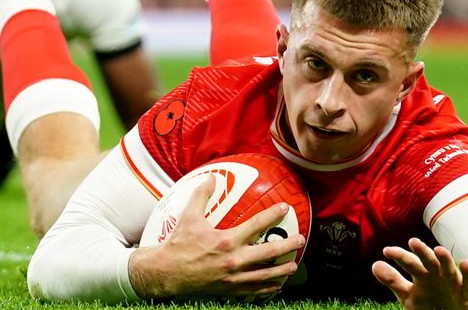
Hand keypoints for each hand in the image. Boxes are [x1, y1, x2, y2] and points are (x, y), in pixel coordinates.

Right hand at [129, 175, 305, 299]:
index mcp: (226, 241)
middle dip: (287, 245)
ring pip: (264, 276)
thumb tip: (212, 177)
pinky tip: (276, 286)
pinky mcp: (229, 290)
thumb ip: (202, 196)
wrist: (166, 273)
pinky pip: (253, 291)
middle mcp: (233, 261)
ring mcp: (233, 278)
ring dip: (281, 270)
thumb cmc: (178, 244)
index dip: (272, 214)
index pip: (256, 225)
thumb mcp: (189, 217)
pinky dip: (266, 289)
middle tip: (301, 239)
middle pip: (268, 253)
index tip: (284, 207)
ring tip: (293, 266)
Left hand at [372, 238, 467, 309]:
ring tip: (438, 250)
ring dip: (445, 259)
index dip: (399, 256)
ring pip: (449, 269)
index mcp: (422, 275)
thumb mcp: (409, 295)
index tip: (387, 251)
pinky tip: (465, 263)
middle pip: (428, 262)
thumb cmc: (433, 303)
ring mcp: (453, 283)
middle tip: (413, 242)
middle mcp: (437, 275)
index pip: (409, 263)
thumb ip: (393, 280)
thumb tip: (375, 265)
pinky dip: (467, 273)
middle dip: (422, 252)